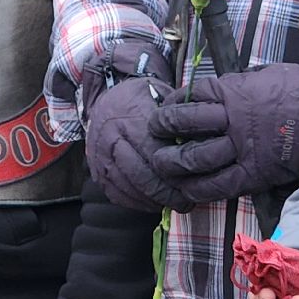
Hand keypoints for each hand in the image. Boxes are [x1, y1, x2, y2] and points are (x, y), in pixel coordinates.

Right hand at [85, 74, 189, 211]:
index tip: (194, 182)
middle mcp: (112, 138)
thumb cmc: (138, 99)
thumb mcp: (159, 93)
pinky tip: (153, 203)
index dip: (176, 171)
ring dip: (153, 201)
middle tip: (186, 202)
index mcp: (131, 118)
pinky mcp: (97, 172)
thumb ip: (177, 115)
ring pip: (130, 188)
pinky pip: (117, 195)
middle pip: (142, 175)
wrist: (105, 101)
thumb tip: (201, 140)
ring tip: (173, 204)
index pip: (156, 152)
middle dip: (166, 194)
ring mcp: (101, 157)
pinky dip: (137, 203)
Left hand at [148, 62, 298, 203]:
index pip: (189, 96)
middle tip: (153, 135)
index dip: (170, 103)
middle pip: (184, 124)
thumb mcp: (263, 74)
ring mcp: (241, 148)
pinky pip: (218, 185)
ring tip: (161, 164)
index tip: (163, 109)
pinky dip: (197, 189)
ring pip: (195, 158)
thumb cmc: (298, 89)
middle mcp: (230, 119)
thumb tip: (222, 87)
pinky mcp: (253, 173)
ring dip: (172, 163)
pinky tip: (186, 190)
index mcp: (231, 90)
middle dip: (162, 129)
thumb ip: (238, 83)